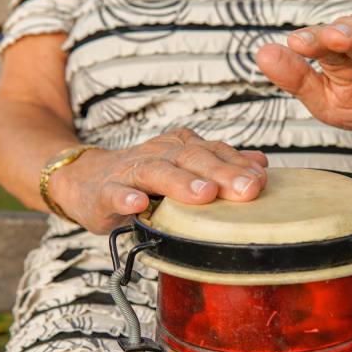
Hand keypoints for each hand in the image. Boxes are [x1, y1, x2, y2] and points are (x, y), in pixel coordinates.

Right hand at [49, 128, 267, 233]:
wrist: (89, 179)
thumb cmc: (145, 179)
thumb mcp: (185, 168)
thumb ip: (220, 164)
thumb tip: (261, 163)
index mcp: (181, 146)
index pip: (214, 150)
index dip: (238, 164)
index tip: (261, 181)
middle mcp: (159, 152)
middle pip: (192, 158)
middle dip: (221, 173)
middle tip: (247, 190)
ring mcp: (130, 171)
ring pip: (157, 171)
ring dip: (181, 183)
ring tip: (204, 195)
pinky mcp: (104, 191)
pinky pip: (114, 192)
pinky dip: (125, 198)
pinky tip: (139, 204)